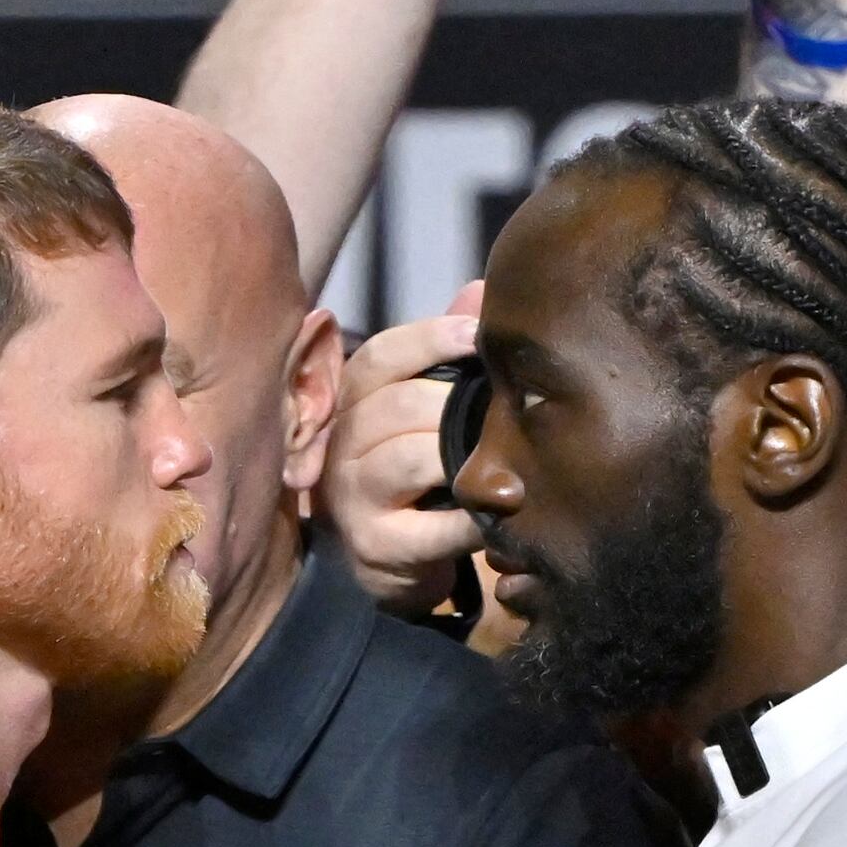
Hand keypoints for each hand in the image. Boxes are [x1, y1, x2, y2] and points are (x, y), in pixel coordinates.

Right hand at [318, 290, 484, 603]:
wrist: (387, 555)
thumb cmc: (411, 465)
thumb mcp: (421, 403)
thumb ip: (447, 350)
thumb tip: (480, 291)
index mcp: (350, 398)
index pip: (381, 356)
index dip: (431, 339)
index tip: (478, 336)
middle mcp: (341, 444)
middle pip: (397, 406)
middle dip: (455, 403)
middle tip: (503, 410)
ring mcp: (352, 498)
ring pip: (407, 459)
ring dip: (461, 456)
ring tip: (505, 456)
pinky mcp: (375, 548)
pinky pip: (429, 530)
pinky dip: (470, 519)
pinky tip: (501, 506)